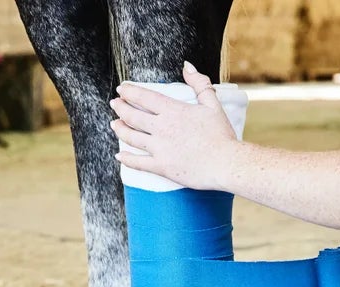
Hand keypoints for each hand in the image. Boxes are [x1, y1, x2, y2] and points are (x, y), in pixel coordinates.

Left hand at [109, 61, 239, 189]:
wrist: (226, 163)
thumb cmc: (221, 134)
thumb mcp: (212, 104)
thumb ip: (199, 83)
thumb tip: (187, 66)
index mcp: (173, 111)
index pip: (144, 97)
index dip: (129, 92)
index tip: (121, 89)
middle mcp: (162, 128)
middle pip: (132, 116)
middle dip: (120, 108)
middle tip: (114, 104)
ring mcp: (159, 148)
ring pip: (131, 137)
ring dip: (119, 129)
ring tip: (114, 124)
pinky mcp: (161, 166)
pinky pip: (137, 162)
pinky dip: (126, 158)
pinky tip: (119, 155)